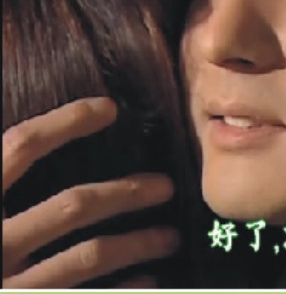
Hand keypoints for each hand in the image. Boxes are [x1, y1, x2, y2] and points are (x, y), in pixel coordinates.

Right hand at [2, 97, 178, 288]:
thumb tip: (24, 147)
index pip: (20, 148)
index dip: (65, 123)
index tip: (108, 109)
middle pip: (72, 205)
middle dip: (126, 193)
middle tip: (166, 187)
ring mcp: (12, 286)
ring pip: (88, 256)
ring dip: (138, 243)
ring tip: (171, 238)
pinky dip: (121, 290)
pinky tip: (148, 281)